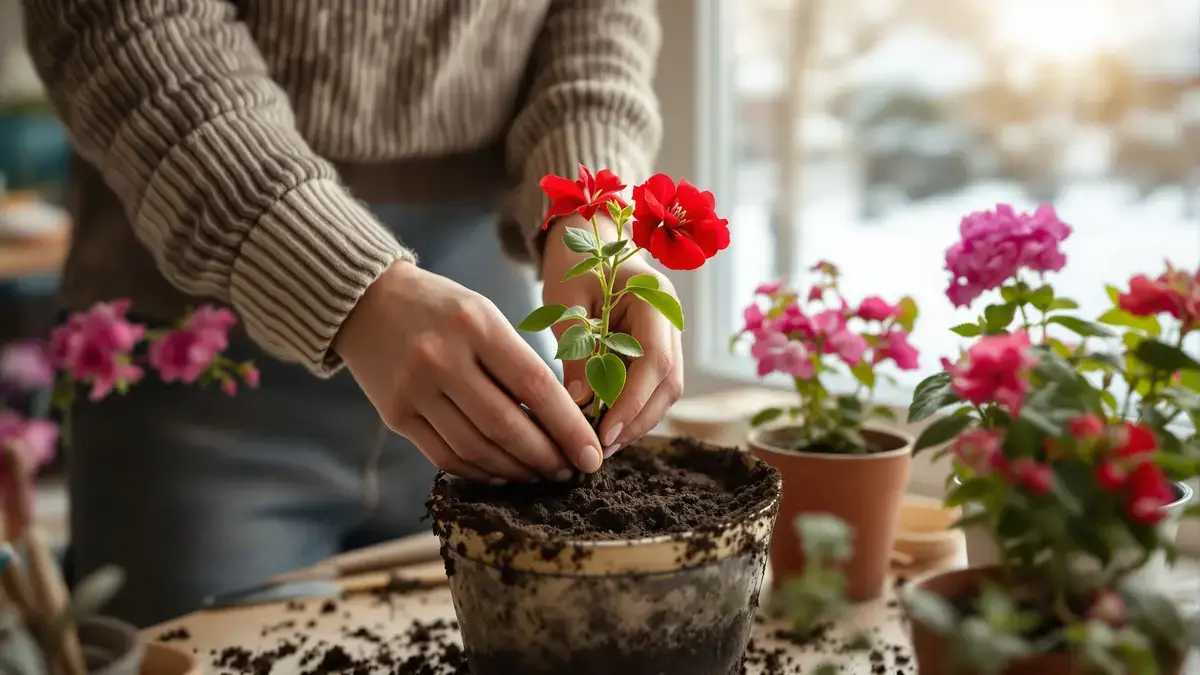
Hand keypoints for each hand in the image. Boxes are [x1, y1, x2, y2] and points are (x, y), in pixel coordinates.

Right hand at [333, 262, 601, 483]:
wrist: (365, 301)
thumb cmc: (440, 308)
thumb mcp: (485, 315)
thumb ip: (518, 362)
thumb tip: (563, 420)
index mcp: (476, 325)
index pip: (535, 385)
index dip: (569, 427)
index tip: (591, 454)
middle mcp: (442, 358)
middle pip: (506, 426)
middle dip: (546, 457)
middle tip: (569, 471)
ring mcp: (415, 390)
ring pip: (477, 448)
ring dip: (516, 470)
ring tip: (541, 474)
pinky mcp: (395, 415)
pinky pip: (445, 456)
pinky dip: (480, 472)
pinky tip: (502, 473)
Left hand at [542, 217, 684, 457]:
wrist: (586, 235)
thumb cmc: (573, 260)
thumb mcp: (567, 301)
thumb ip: (576, 350)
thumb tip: (579, 404)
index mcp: (655, 297)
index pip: (655, 361)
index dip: (632, 402)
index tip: (603, 433)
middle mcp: (670, 319)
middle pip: (668, 383)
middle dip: (636, 420)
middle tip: (599, 448)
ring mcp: (668, 334)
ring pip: (665, 391)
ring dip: (636, 420)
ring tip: (599, 444)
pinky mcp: (655, 347)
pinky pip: (652, 386)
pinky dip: (632, 409)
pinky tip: (604, 425)